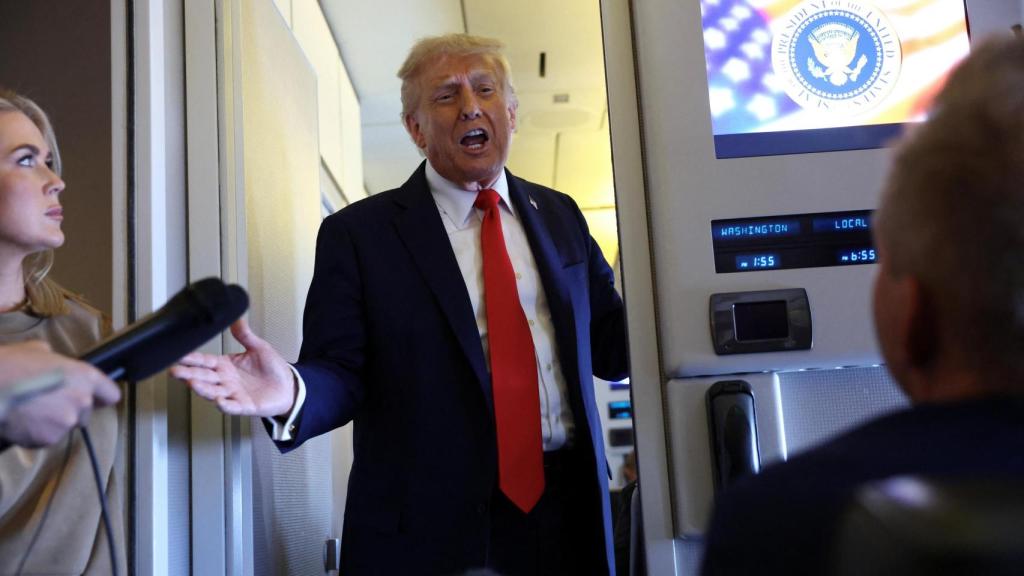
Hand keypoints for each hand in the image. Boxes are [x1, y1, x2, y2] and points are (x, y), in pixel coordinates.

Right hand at [0, 341, 120, 447]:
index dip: (101, 397)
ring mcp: (66, 422)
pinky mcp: (49, 439)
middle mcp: (82, 401)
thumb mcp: (38, 351)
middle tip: (48, 403)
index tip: (93, 399)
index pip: (111, 395)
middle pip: (85, 413)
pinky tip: (23, 421)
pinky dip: (37, 433)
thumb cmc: (12, 365)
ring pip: (65, 426)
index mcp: (85, 377)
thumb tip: (53, 361)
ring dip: (52, 422)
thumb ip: (56, 360)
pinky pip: (47, 438)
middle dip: (70, 410)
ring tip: (31, 411)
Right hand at [170, 318, 295, 416]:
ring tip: (192, 382)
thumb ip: (245, 335)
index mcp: (226, 366)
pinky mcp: (244, 406)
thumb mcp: (258, 347)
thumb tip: (236, 317)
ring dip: (202, 388)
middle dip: (188, 374)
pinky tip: (219, 400)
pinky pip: (233, 406)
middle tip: (175, 371)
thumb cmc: (272, 369)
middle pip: (203, 377)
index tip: (178, 355)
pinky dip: (225, 405)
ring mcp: (233, 394)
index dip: (191, 359)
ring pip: (213, 392)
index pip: (205, 361)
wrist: (289, 386)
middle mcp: (225, 380)